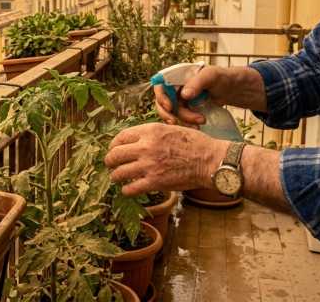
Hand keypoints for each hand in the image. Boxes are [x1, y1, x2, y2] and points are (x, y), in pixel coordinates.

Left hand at [103, 123, 227, 196]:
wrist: (210, 160)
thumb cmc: (194, 143)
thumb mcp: (170, 129)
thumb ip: (151, 134)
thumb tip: (135, 140)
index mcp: (150, 131)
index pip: (121, 137)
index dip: (114, 144)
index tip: (114, 149)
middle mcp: (146, 146)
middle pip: (115, 155)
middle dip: (109, 161)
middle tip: (110, 165)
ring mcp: (149, 165)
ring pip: (119, 172)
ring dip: (116, 176)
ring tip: (117, 178)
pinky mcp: (155, 182)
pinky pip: (130, 188)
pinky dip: (126, 190)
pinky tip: (128, 189)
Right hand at [154, 65, 231, 125]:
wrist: (232, 90)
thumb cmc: (221, 77)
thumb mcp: (211, 76)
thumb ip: (197, 83)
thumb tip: (184, 95)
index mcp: (177, 75)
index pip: (160, 85)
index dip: (161, 97)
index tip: (170, 107)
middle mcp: (175, 88)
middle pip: (163, 102)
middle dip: (170, 114)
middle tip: (178, 122)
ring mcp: (180, 99)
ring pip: (172, 113)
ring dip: (183, 120)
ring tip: (201, 122)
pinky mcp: (186, 110)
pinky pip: (180, 119)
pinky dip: (186, 124)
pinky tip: (197, 127)